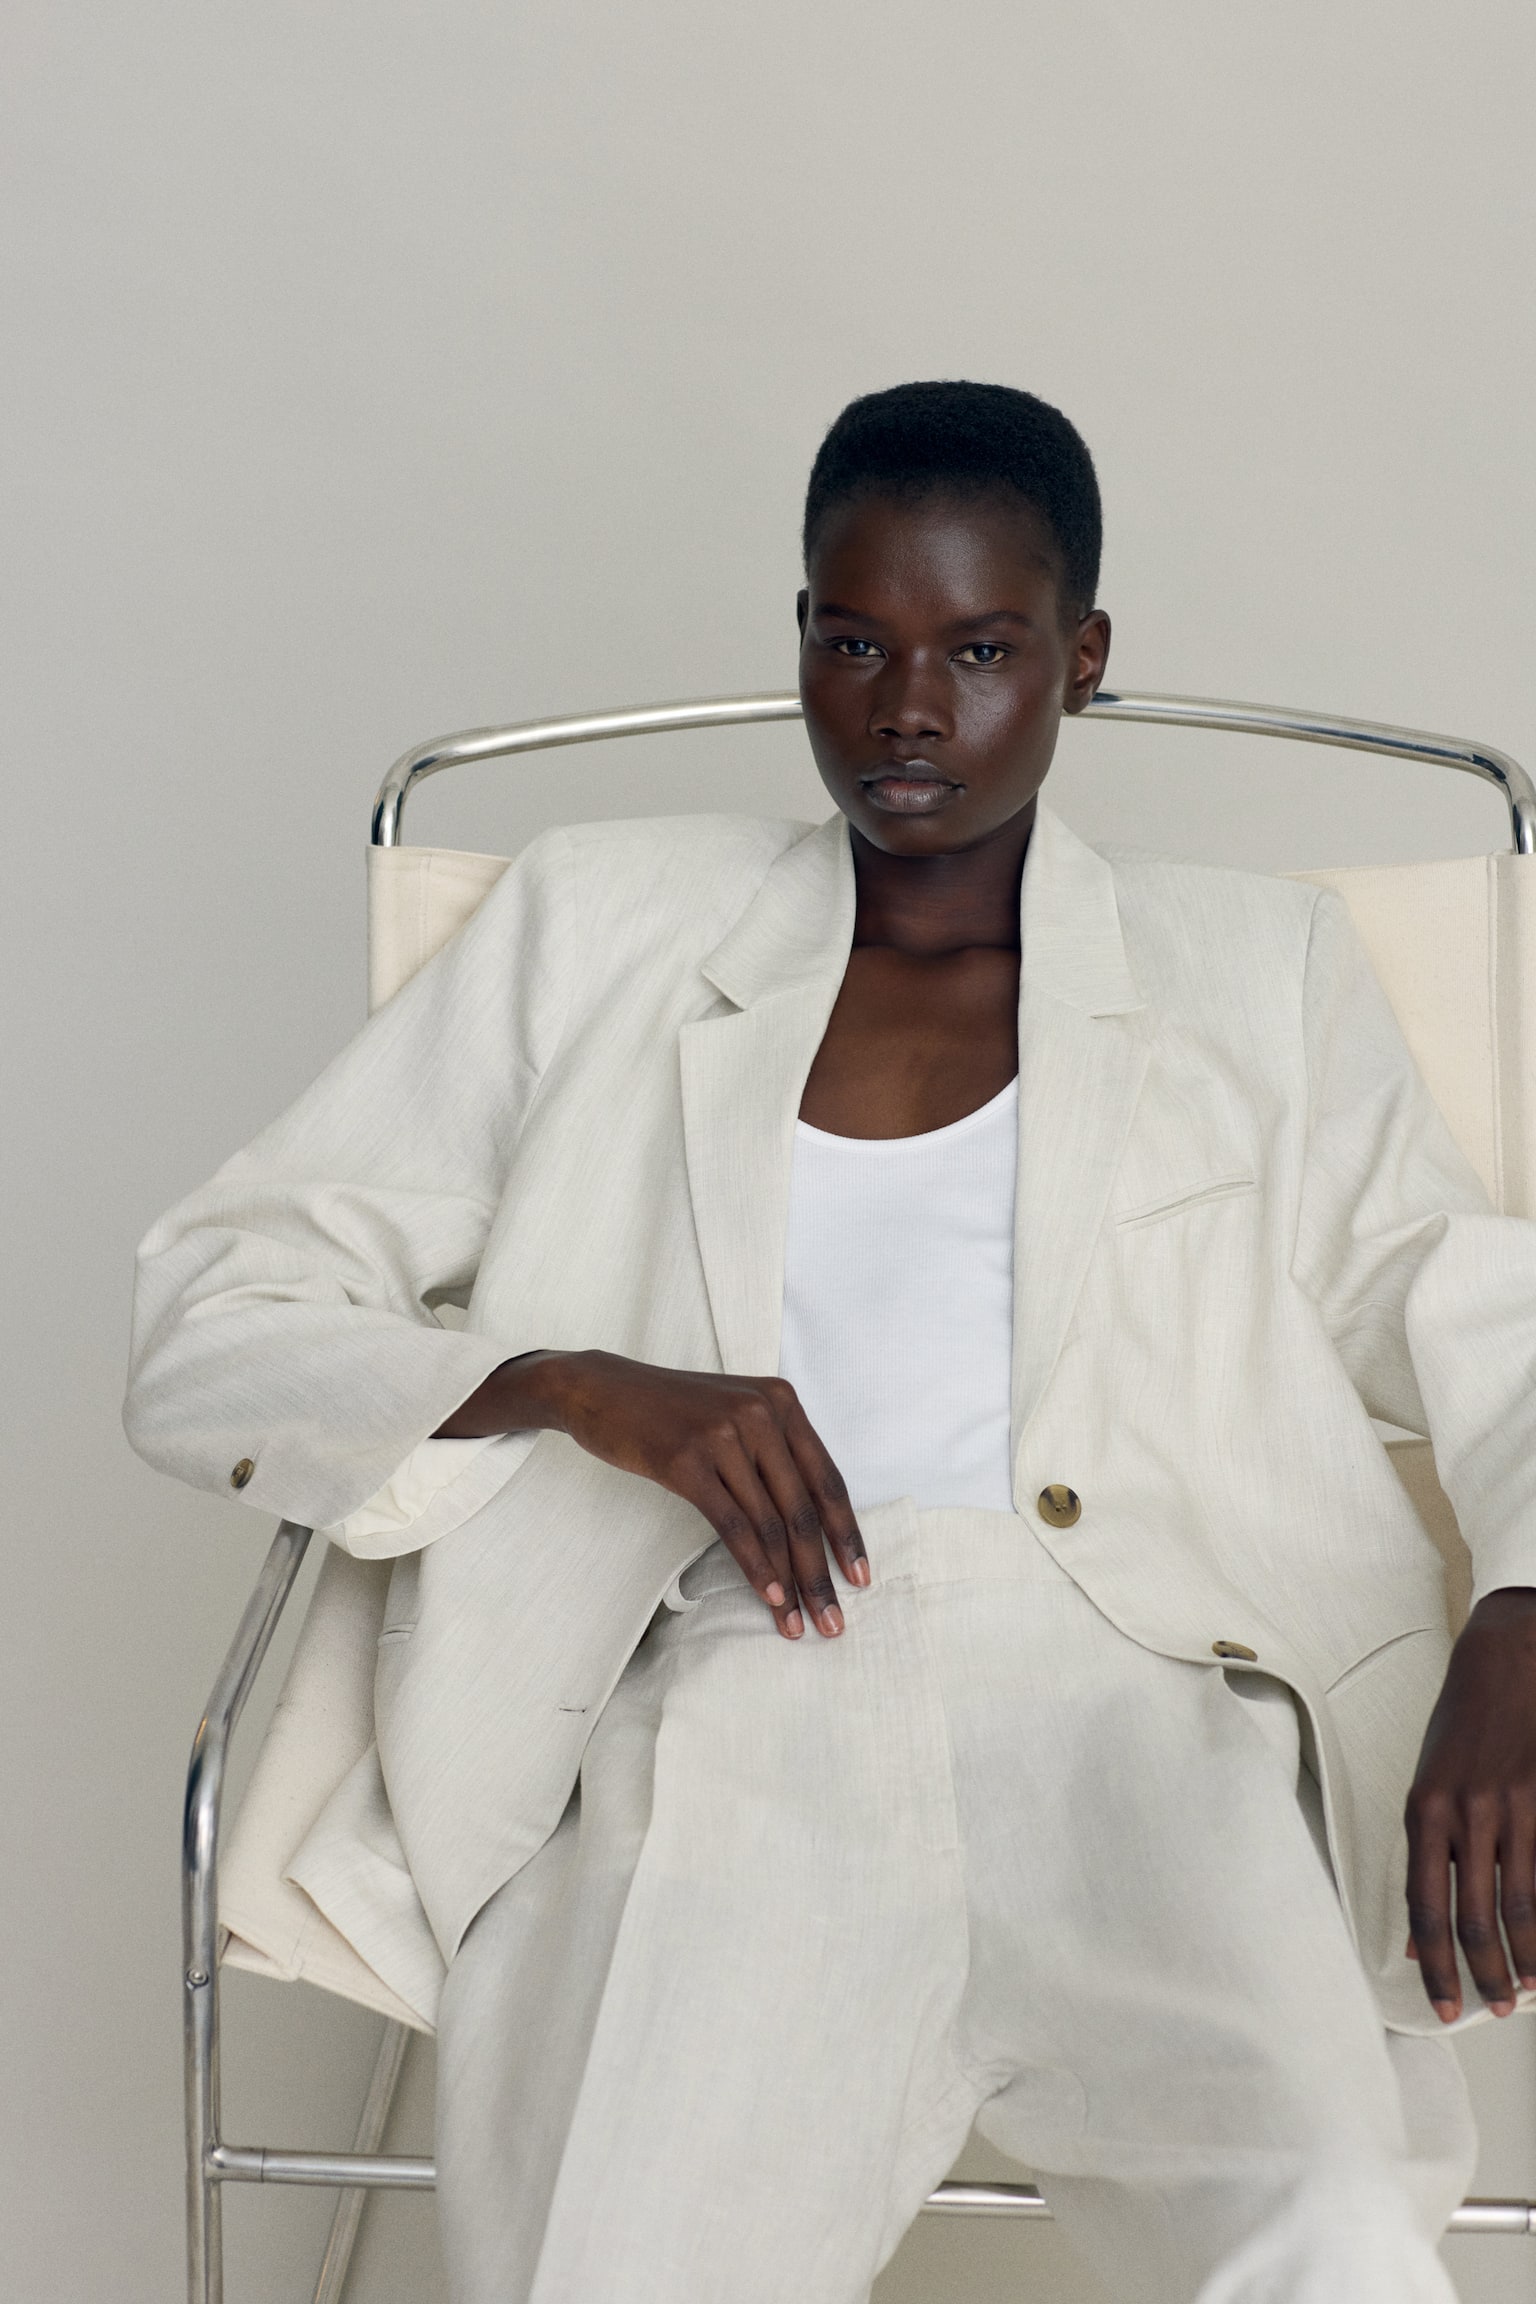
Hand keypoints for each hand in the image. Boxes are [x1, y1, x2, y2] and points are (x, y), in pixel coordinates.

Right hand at [438, 1350, 867, 1640]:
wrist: (602, 1389)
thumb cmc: (670, 1412)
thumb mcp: (733, 1416)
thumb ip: (773, 1452)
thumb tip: (809, 1523)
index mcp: (781, 1403)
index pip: (828, 1479)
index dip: (847, 1533)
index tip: (859, 1576)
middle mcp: (761, 1414)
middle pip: (805, 1508)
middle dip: (822, 1571)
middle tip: (834, 1620)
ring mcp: (724, 1436)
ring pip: (772, 1524)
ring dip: (790, 1582)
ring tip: (799, 1623)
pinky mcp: (688, 1461)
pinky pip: (734, 1525)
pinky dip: (755, 1567)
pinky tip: (768, 1597)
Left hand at [1405, 1585, 1535, 2019]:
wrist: (1508, 1659)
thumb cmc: (1463, 1726)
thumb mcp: (1428, 1783)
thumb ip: (1427, 1854)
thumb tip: (1418, 1934)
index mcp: (1423, 1809)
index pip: (1424, 1905)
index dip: (1435, 1963)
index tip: (1442, 2003)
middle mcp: (1466, 1812)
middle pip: (1473, 1917)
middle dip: (1485, 1974)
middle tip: (1493, 2008)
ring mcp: (1514, 1807)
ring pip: (1521, 1906)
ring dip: (1527, 1959)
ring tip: (1528, 1989)